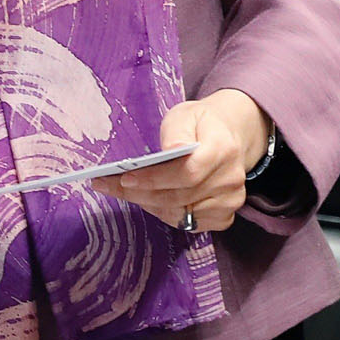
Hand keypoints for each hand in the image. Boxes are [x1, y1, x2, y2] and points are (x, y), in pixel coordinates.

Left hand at [88, 89, 270, 232]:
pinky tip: (150, 200)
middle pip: (179, 198)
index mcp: (223, 149)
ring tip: (125, 191)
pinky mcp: (224, 217)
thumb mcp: (186, 114)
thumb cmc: (202, 124)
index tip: (125, 177)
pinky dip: (165, 214)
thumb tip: (168, 151)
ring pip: (179, 215)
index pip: (187, 173)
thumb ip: (176, 131)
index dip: (154, 179)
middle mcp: (231, 179)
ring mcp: (230, 201)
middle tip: (109, 186)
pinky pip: (187, 224)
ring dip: (149, 205)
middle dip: (140, 194)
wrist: (231, 136)